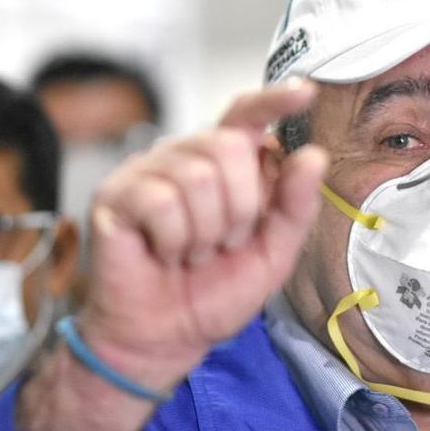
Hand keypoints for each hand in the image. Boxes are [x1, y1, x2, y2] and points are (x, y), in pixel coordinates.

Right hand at [80, 80, 326, 390]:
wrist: (167, 337)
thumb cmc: (214, 292)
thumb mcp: (272, 254)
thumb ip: (295, 207)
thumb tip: (313, 156)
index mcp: (224, 165)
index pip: (247, 116)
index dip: (273, 100)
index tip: (304, 93)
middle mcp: (185, 157)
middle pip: (229, 147)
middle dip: (240, 209)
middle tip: (223, 243)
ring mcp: (147, 172)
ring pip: (197, 177)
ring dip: (206, 232)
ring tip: (192, 252)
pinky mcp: (116, 195)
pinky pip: (161, 202)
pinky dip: (172, 240)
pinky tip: (163, 253)